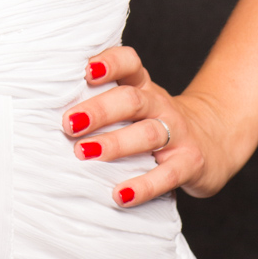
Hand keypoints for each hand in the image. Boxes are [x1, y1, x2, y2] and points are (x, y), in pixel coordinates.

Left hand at [60, 44, 239, 208]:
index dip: (109, 62)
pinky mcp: (191, 162)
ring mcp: (178, 132)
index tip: (85, 69)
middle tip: (69, 123)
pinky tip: (119, 195)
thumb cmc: (155, 122)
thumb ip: (102, 100)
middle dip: (99, 110)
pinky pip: (167, 174)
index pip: (129, 62)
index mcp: (142, 85)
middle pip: (131, 99)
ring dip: (114, 143)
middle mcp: (160, 104)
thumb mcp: (135, 103)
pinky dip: (143, 186)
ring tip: (84, 153)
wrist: (213, 140)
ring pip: (147, 133)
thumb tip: (44, 109)